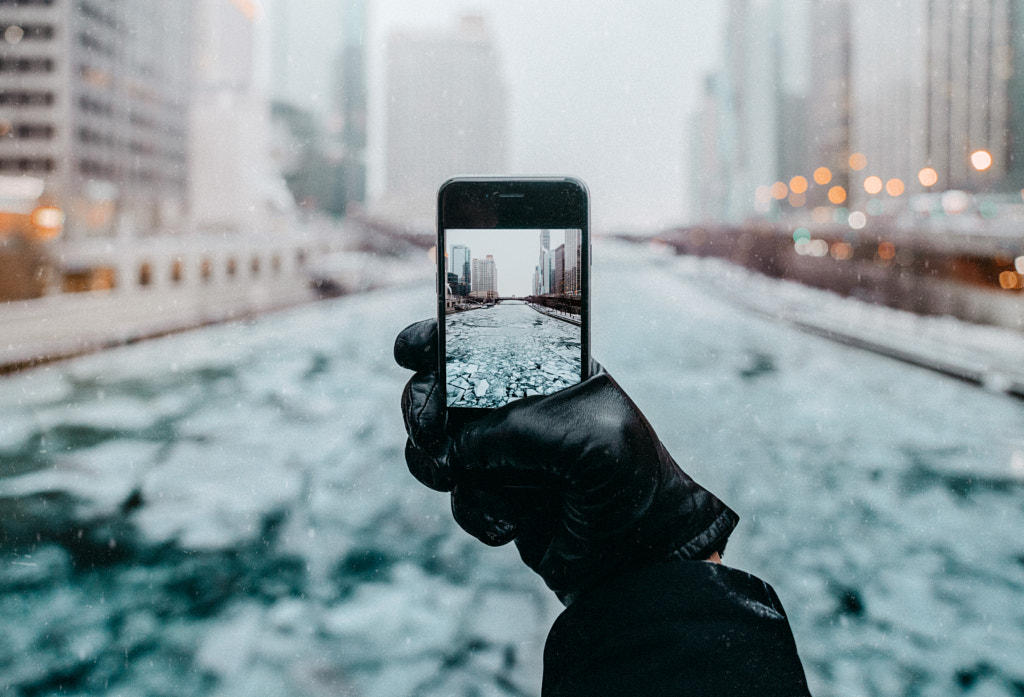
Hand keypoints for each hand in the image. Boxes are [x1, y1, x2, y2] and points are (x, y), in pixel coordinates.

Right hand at [395, 319, 738, 603]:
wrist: (637, 554)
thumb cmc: (625, 480)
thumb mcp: (582, 438)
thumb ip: (513, 431)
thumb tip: (458, 450)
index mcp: (541, 368)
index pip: (477, 340)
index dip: (435, 340)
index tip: (410, 353)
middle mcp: (515, 404)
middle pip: (437, 390)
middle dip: (423, 409)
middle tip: (432, 433)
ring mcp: (502, 451)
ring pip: (434, 447)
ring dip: (439, 465)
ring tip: (464, 480)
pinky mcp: (494, 495)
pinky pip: (457, 496)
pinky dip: (478, 510)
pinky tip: (513, 520)